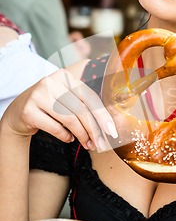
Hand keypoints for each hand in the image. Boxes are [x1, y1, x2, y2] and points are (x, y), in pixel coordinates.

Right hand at [3, 68, 117, 150]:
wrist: (19, 111)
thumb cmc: (50, 106)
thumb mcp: (66, 98)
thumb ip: (85, 105)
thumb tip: (110, 124)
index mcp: (64, 76)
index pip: (89, 96)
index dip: (103, 115)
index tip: (112, 131)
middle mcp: (50, 82)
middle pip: (81, 109)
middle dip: (94, 129)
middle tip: (100, 143)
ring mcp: (38, 95)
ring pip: (69, 119)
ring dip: (82, 135)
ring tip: (87, 143)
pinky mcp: (29, 111)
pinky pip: (55, 127)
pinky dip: (65, 136)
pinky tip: (69, 139)